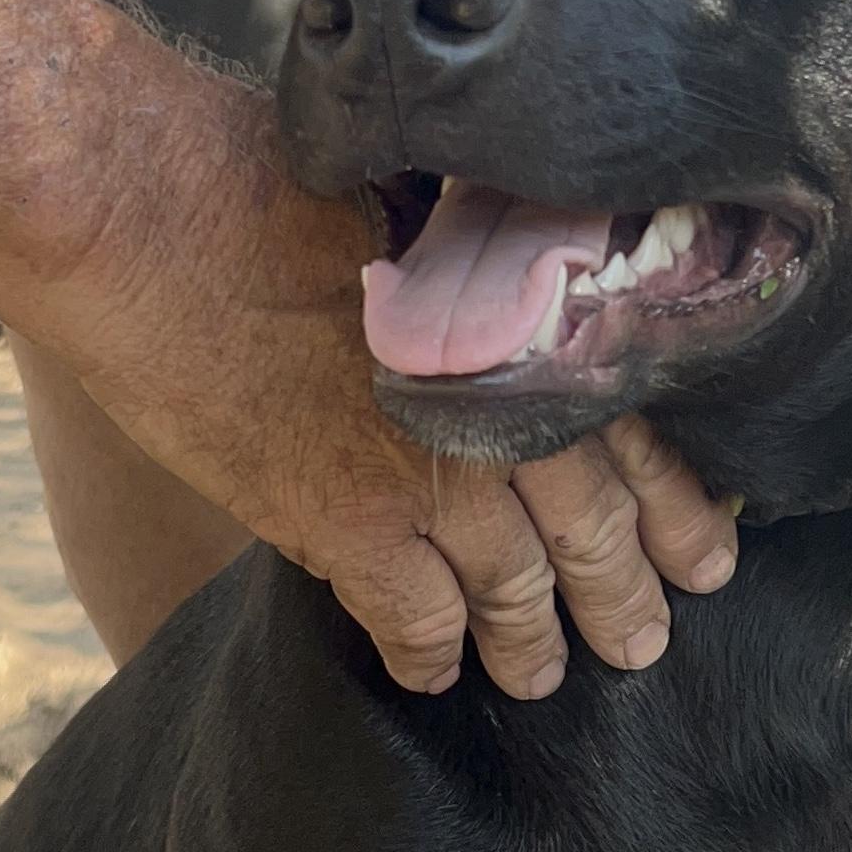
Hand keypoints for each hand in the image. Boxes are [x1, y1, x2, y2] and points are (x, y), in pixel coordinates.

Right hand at [79, 112, 739, 698]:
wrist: (146, 211)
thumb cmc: (264, 175)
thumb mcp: (415, 204)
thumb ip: (475, 281)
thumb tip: (505, 314)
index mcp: (524, 327)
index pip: (635, 438)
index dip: (675, 510)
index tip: (705, 554)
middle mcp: (496, 411)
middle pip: (591, 532)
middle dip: (624, 598)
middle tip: (643, 645)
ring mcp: (425, 475)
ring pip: (512, 591)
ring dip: (531, 643)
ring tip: (542, 676)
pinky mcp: (341, 522)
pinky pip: (411, 619)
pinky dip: (427, 657)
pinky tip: (432, 675)